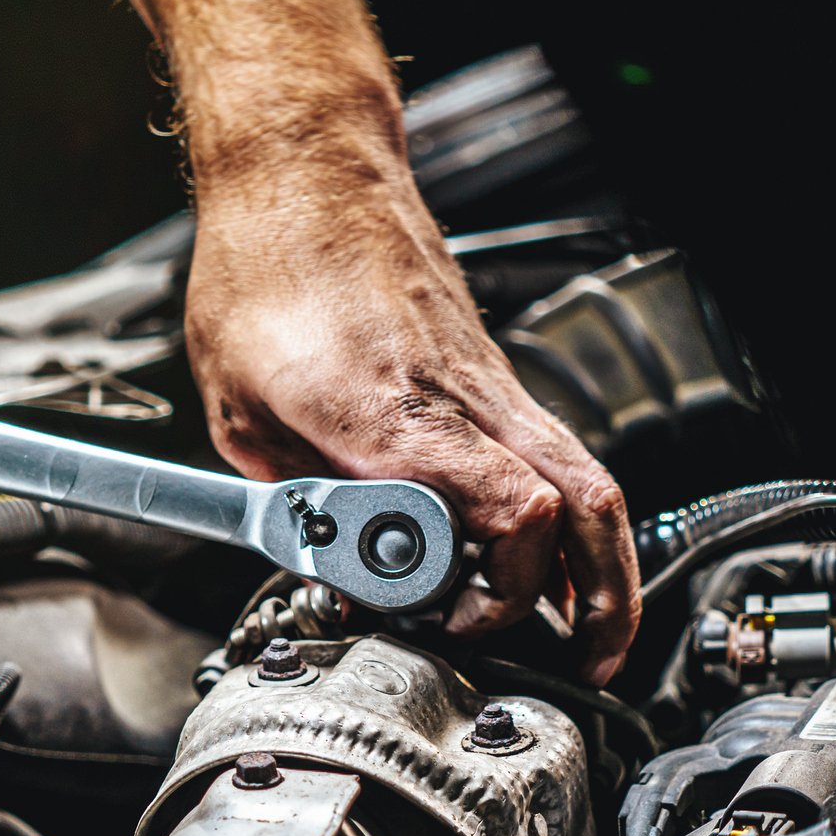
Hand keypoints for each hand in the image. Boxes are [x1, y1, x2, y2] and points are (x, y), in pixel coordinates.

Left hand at [186, 164, 640, 681]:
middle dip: (597, 602)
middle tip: (580, 664)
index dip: (497, 590)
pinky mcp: (490, 376)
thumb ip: (289, 497)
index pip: (509, 511)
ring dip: (599, 569)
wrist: (302, 170)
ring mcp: (488, 384)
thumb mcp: (236, 407)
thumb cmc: (266, 265)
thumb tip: (328, 565)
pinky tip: (545, 562)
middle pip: (580, 508)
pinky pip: (557, 456)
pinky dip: (569, 521)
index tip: (442, 621)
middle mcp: (461, 398)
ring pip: (586, 482)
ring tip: (587, 636)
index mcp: (391, 412)